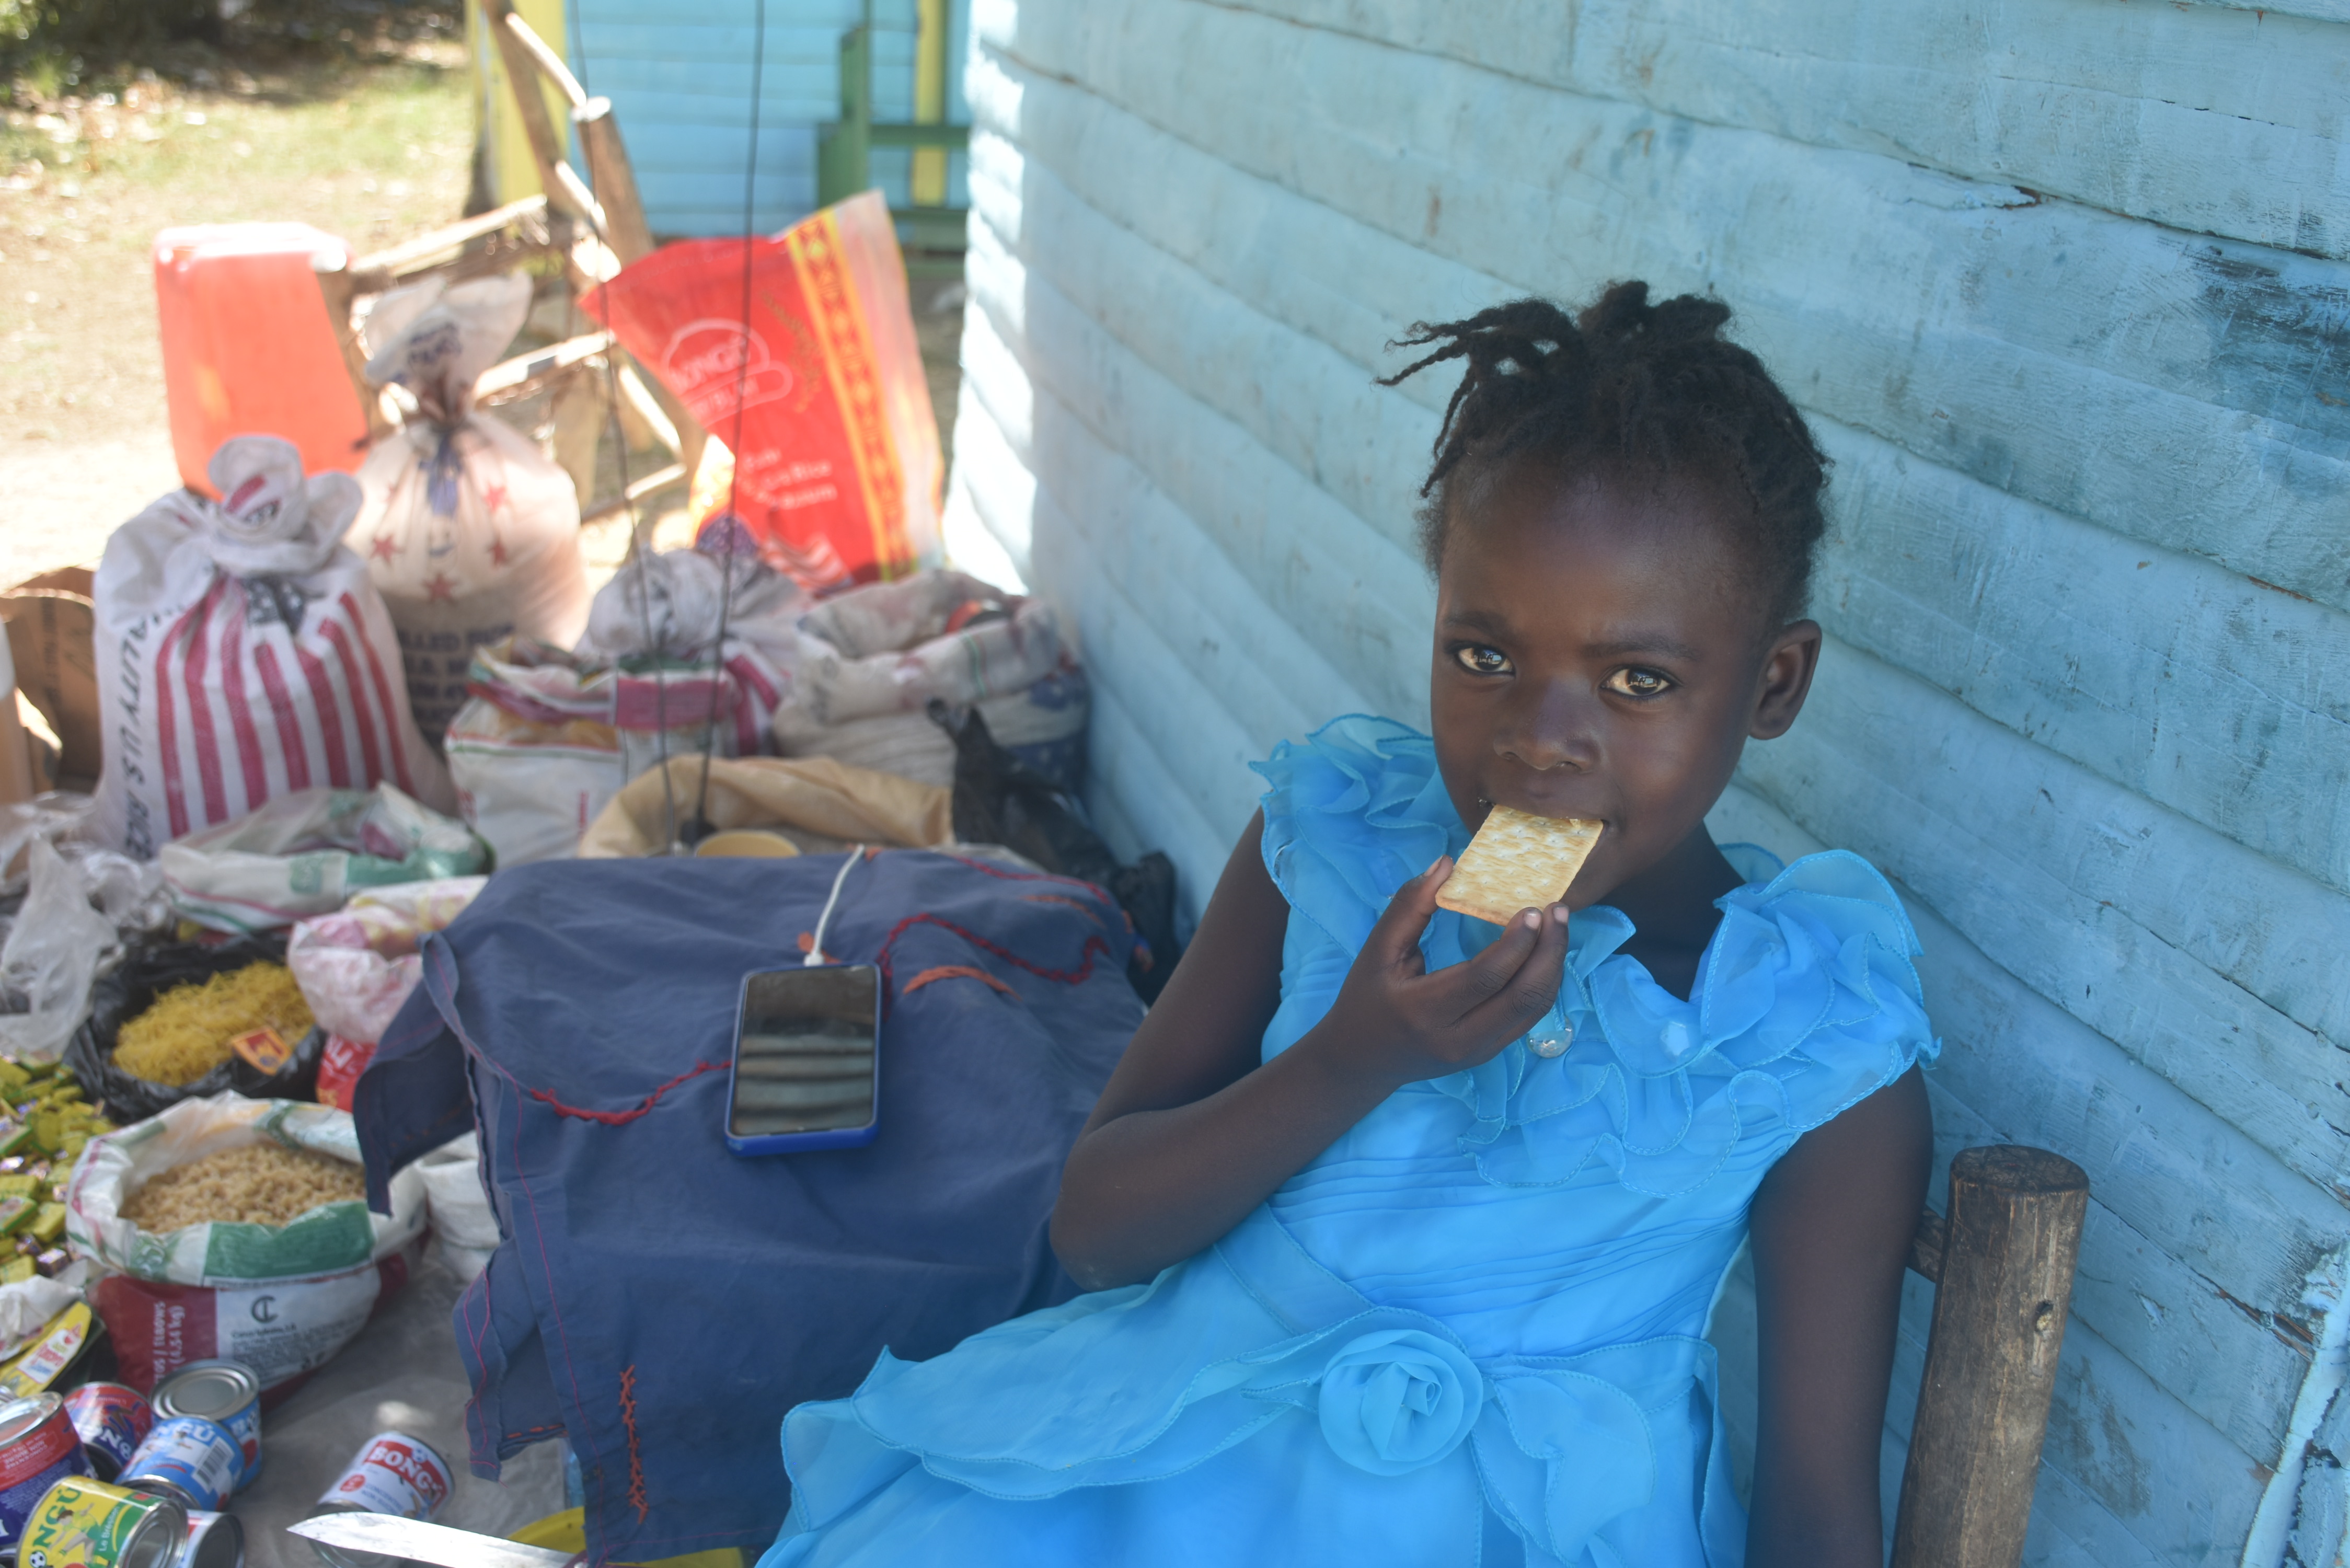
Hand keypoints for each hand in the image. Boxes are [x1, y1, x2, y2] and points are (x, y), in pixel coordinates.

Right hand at [1300, 855, 1571, 1091]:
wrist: (1363, 1059)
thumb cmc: (1367, 996)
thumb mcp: (1378, 949)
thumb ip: (1409, 905)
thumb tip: (1446, 863)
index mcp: (1424, 1011)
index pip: (1485, 978)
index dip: (1517, 943)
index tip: (1533, 909)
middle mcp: (1458, 1039)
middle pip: (1522, 997)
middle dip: (1549, 951)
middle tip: (1558, 910)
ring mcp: (1479, 1051)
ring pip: (1535, 1008)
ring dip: (1553, 965)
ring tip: (1558, 927)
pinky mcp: (1490, 1053)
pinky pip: (1530, 1016)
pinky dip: (1544, 983)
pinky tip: (1545, 953)